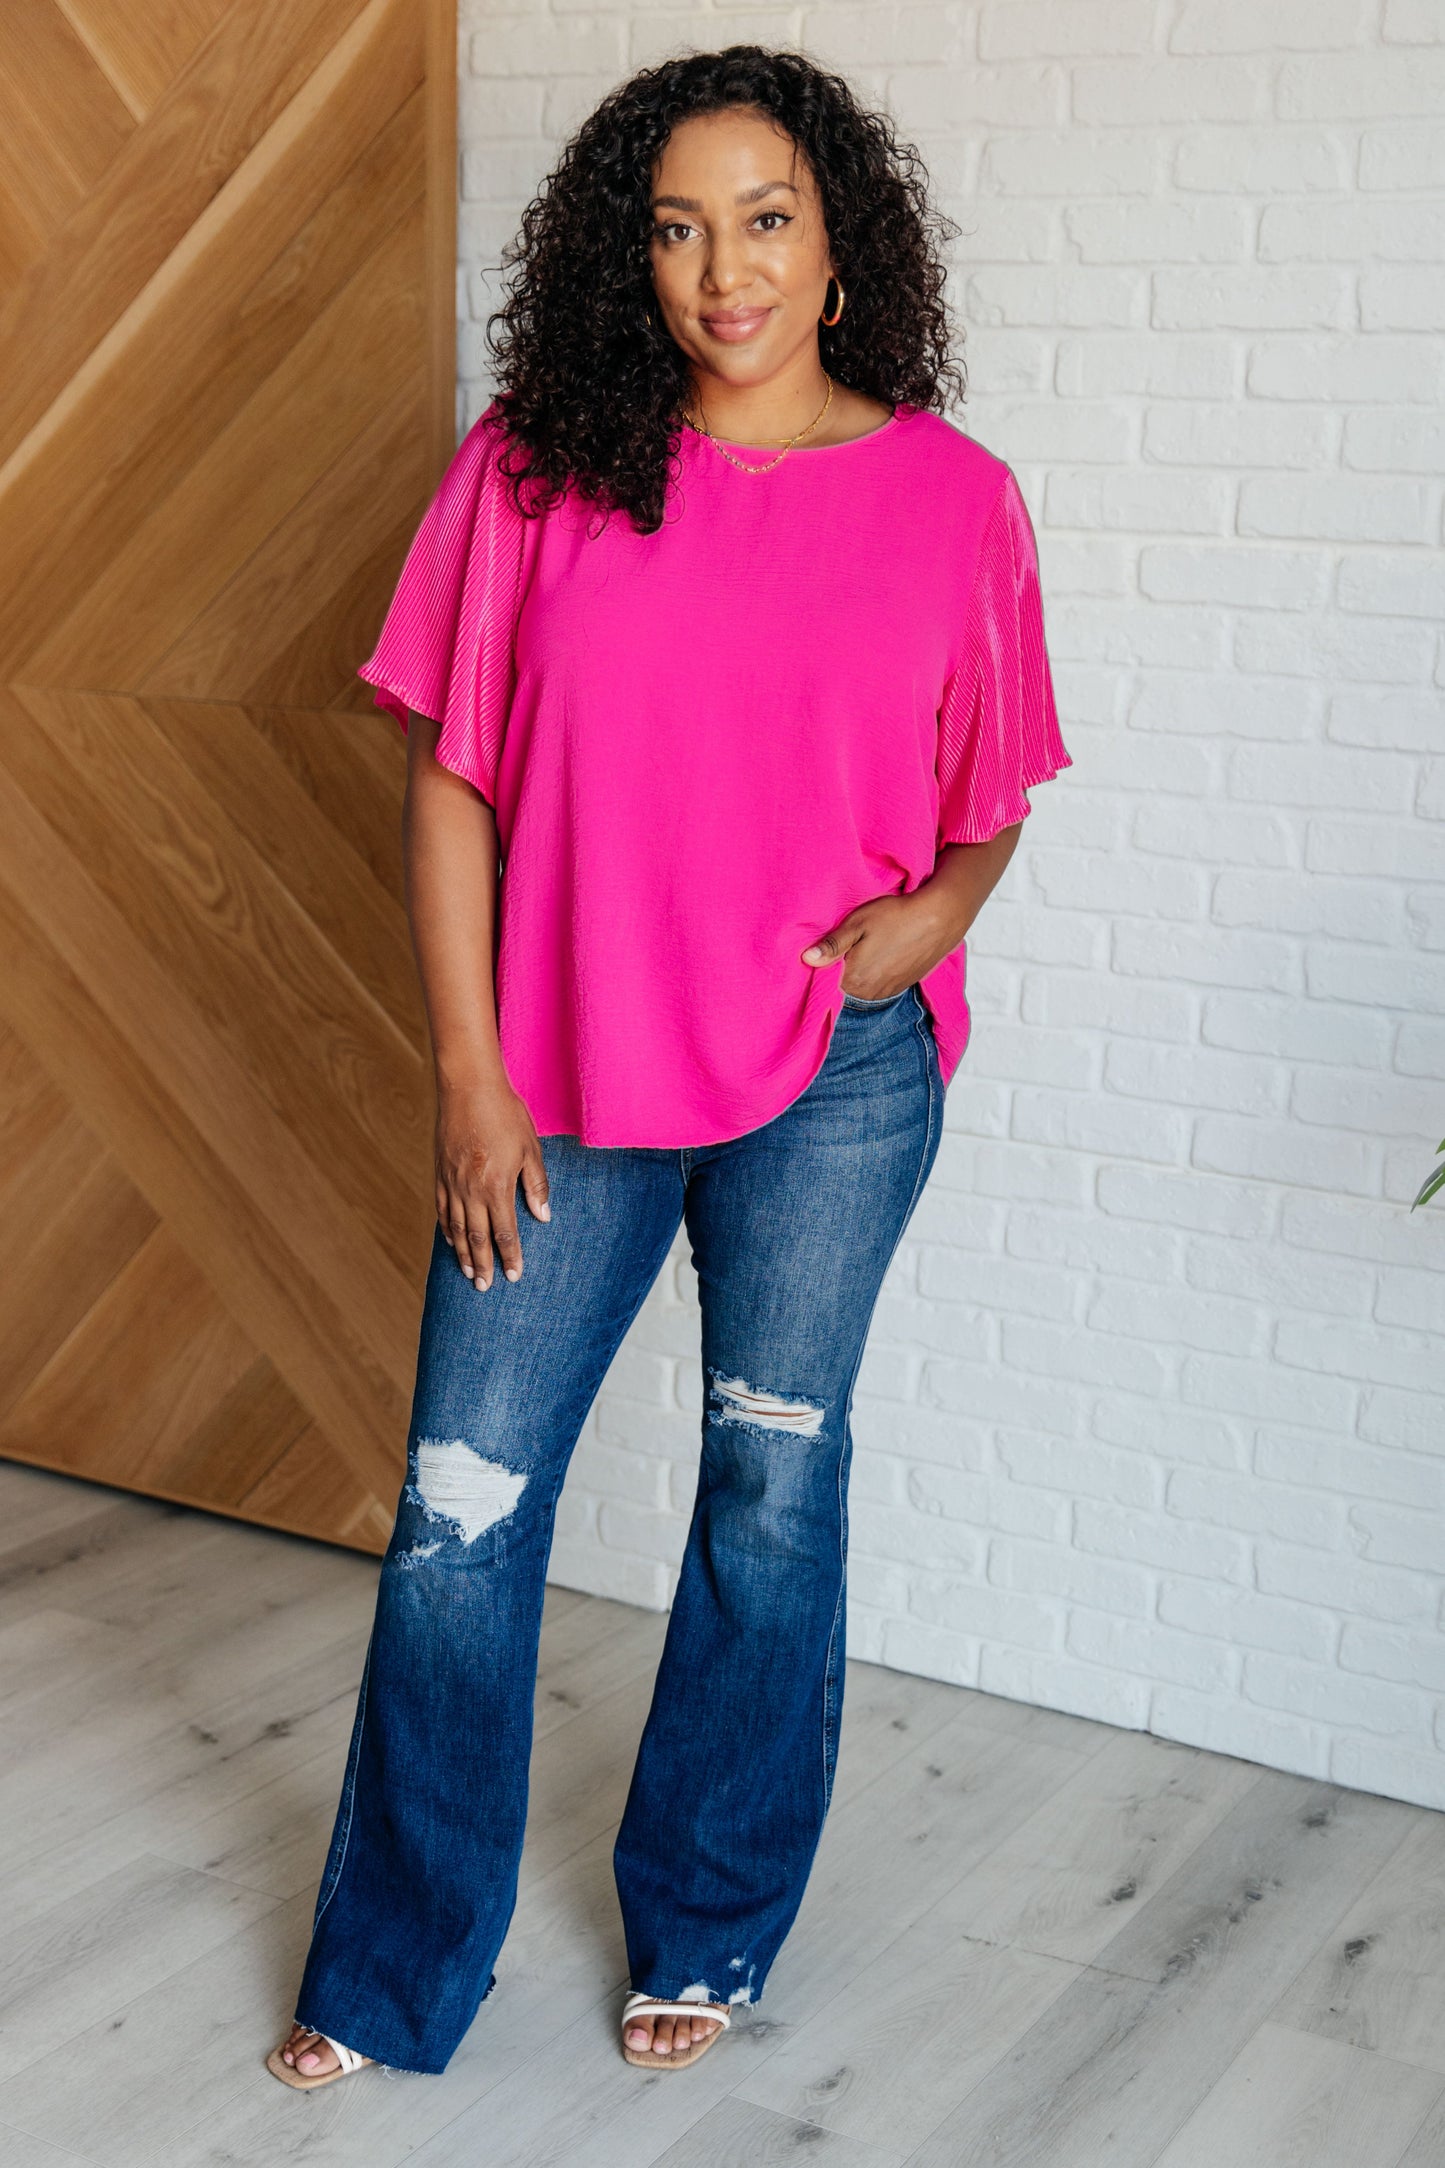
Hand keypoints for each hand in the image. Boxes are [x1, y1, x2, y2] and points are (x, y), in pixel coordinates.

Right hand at [434, 1077, 550, 1289]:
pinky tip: (450, 1241)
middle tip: (484, 1288)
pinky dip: (446, 1229)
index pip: (504, 1232)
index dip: (510, 1257)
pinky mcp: (440, 1173)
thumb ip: (536, 1185)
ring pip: (456, 1228)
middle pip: (477, 1238)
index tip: (514, 1276)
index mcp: (497, 1186)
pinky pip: (442, 1209)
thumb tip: (543, 1216)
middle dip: (483, 1265)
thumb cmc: (505, 1114)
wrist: (468, 1087)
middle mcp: (471, 1190)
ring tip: (467, 1274)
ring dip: (462, 1254)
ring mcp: (452, 1182)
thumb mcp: (531, 1148)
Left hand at [801, 830, 1025, 997]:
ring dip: (856, 977)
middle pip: (842, 990)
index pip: (825, 986)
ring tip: (860, 954)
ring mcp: (887, 993)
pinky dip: (872, 978)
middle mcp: (869, 993)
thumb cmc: (896, 915)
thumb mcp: (857, 923)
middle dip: (837, 975)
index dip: (820, 971)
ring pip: (860, 991)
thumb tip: (806, 959)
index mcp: (854, 979)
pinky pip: (877, 989)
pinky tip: (875, 958)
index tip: (817, 957)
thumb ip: (831, 945)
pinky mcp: (901, 987)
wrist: (940, 918)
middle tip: (838, 951)